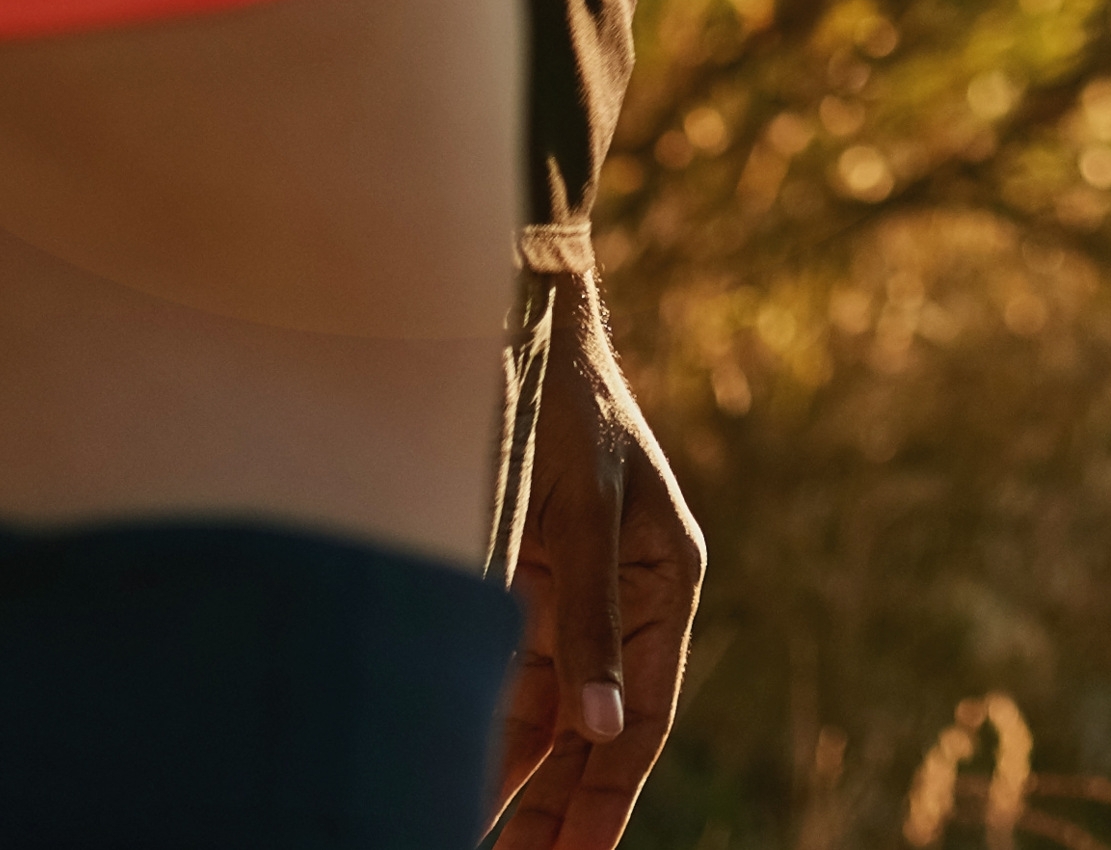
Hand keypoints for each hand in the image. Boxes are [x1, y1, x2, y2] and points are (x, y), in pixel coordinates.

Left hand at [483, 262, 706, 849]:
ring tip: (467, 836)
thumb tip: (602, 731)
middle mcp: (621, 600)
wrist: (518, 313)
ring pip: (540, 713)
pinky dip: (477, 724)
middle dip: (558, 810)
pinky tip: (445, 769)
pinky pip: (501, 673)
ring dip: (511, 779)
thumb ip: (590, 620)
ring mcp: (567, 593)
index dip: (609, 798)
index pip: (641, 719)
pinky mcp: (519, 578)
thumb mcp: (584, 508)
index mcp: (665, 584)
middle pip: (590, 733)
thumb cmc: (568, 399)